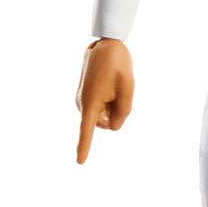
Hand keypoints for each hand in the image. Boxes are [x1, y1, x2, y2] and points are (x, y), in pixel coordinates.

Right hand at [76, 38, 134, 162]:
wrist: (106, 44)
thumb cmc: (118, 65)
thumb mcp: (128, 88)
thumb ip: (123, 112)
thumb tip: (114, 126)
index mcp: (90, 104)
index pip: (86, 131)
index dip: (84, 147)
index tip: (80, 162)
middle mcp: (83, 105)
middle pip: (109, 123)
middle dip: (118, 113)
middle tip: (119, 88)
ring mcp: (84, 101)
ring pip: (107, 115)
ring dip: (114, 104)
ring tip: (113, 83)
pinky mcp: (87, 97)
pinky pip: (104, 107)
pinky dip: (111, 99)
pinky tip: (110, 82)